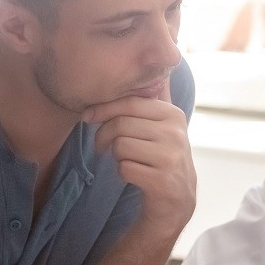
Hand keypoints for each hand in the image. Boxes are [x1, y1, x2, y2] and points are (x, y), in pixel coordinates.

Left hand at [83, 96, 195, 237]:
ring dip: (116, 156)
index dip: (103, 108)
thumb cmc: (162, 157)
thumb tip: (154, 65)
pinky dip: (123, 173)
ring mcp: (171, 158)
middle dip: (104, 136)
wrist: (177, 200)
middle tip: (101, 146)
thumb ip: (155, 98)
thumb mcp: (164, 126)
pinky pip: (125, 168)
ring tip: (126, 160)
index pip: (130, 103)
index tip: (87, 116)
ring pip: (121, 146)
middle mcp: (175, 134)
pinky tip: (135, 175)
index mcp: (173, 115)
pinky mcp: (162, 181)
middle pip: (121, 125)